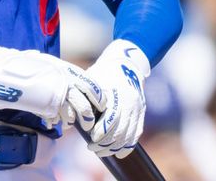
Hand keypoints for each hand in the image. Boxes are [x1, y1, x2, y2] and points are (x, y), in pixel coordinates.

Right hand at [0, 44, 101, 129]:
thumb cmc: (7, 65)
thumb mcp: (31, 62)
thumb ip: (44, 71)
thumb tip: (49, 78)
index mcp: (58, 64)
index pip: (84, 78)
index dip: (92, 91)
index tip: (94, 100)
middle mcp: (61, 74)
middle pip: (87, 93)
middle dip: (91, 107)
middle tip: (88, 118)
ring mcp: (55, 86)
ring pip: (78, 106)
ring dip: (76, 117)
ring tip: (70, 124)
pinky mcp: (46, 100)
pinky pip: (61, 115)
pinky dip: (59, 121)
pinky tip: (53, 123)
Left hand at [85, 39, 149, 158]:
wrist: (125, 64)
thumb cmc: (103, 73)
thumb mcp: (92, 81)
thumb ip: (86, 98)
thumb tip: (74, 117)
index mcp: (116, 94)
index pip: (110, 120)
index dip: (100, 134)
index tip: (90, 141)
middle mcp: (129, 103)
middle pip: (119, 131)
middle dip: (105, 144)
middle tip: (92, 148)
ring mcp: (137, 108)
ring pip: (128, 136)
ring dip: (114, 147)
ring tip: (102, 151)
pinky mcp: (141, 112)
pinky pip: (136, 133)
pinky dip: (128, 146)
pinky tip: (118, 152)